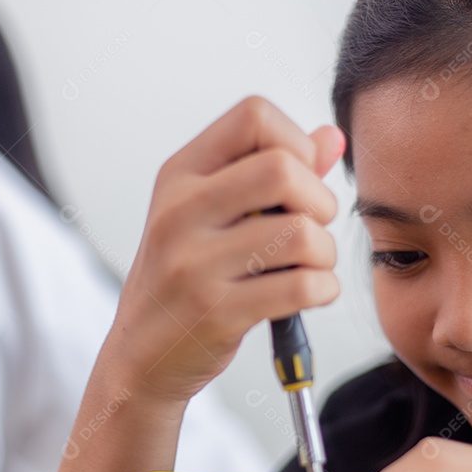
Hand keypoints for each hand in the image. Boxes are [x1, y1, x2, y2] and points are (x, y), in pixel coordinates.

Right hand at [107, 97, 344, 402]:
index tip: (298, 181)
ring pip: (299, 233)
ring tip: (311, 266)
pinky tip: (311, 292)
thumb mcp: (211, 215)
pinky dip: (324, 289)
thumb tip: (332, 137)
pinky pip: (300, 287)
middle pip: (282, 169)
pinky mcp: (215, 312)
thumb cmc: (183, 280)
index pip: (253, 116)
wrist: (140, 355)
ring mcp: (193, 264)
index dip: (295, 143)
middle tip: (312, 226)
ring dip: (325, 252)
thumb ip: (269, 172)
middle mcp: (179, 212)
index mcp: (179, 175)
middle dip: (320, 200)